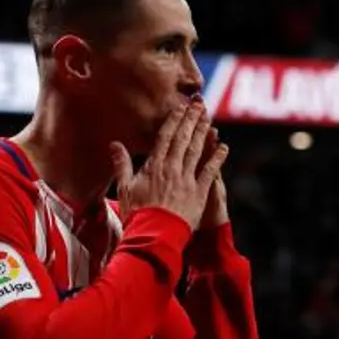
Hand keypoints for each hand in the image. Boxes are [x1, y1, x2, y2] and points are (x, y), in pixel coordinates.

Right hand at [112, 105, 226, 230]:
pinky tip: (224, 146)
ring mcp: (187, 179)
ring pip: (196, 150)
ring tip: (209, 117)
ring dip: (203, 132)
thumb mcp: (124, 188)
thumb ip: (121, 164)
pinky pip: (210, 171)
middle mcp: (172, 168)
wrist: (154, 235)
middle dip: (191, 119)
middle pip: (183, 139)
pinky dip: (217, 158)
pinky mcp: (198, 192)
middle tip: (200, 104)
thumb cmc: (137, 214)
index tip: (181, 106)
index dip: (174, 120)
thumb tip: (114, 144)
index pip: (165, 137)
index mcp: (154, 166)